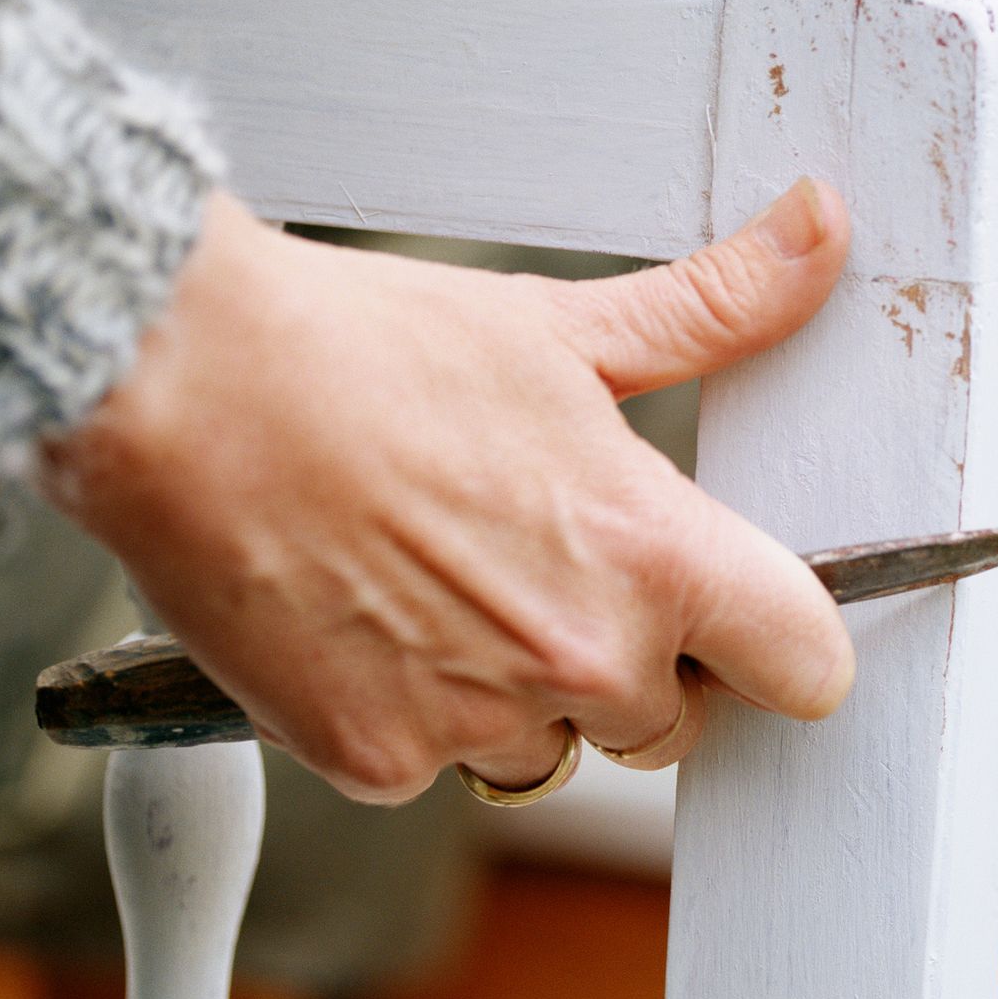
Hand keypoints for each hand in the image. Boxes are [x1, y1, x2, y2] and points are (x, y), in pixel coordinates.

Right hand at [36, 182, 855, 802]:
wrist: (177, 384)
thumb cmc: (369, 350)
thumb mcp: (565, 328)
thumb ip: (715, 308)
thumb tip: (820, 232)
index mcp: (654, 555)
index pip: (808, 666)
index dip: (786, 645)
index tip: (751, 623)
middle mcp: (584, 657)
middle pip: (676, 724)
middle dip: (637, 668)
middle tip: (554, 572)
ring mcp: (480, 721)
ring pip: (553, 755)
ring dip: (522, 702)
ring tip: (449, 586)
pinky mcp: (378, 762)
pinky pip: (437, 767)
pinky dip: (412, 715)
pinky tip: (369, 621)